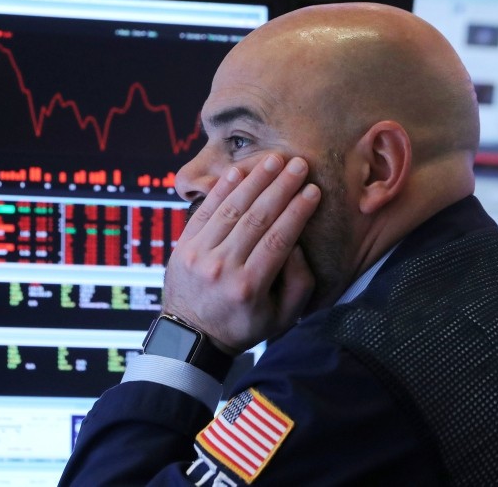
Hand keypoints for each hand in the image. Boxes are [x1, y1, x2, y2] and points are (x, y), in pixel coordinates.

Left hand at [163, 154, 320, 354]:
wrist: (191, 336)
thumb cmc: (242, 325)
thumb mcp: (281, 317)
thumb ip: (298, 282)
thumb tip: (298, 243)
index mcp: (248, 287)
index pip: (278, 239)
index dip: (297, 211)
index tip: (313, 190)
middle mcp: (221, 267)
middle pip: (256, 218)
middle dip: (280, 187)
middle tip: (299, 165)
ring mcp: (199, 254)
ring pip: (231, 209)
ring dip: (254, 180)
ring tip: (274, 160)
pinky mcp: (184, 245)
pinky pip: (205, 210)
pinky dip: (222, 188)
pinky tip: (239, 170)